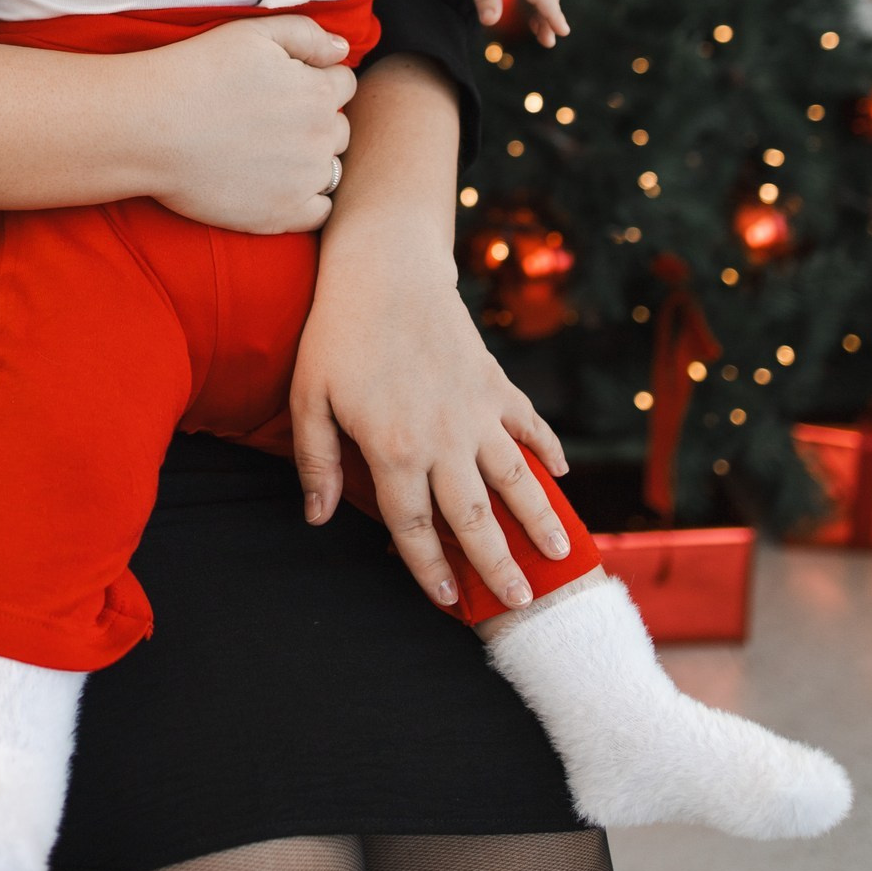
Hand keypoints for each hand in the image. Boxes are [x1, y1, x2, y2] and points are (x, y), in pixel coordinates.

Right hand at [147, 16, 357, 234]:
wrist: (150, 127)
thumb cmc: (196, 72)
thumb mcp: (254, 34)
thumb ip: (307, 35)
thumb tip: (343, 49)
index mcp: (318, 92)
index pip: (344, 84)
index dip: (317, 80)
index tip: (284, 86)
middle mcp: (320, 138)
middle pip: (340, 127)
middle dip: (317, 121)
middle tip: (272, 120)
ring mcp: (303, 180)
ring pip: (330, 168)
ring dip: (312, 160)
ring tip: (269, 152)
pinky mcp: (281, 214)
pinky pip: (320, 211)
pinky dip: (307, 200)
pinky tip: (276, 184)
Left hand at [292, 240, 570, 610]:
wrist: (386, 267)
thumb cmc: (337, 332)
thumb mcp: (308, 398)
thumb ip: (316, 462)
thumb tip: (316, 517)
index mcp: (394, 451)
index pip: (414, 527)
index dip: (431, 569)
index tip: (451, 598)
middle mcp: (443, 440)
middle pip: (475, 518)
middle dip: (499, 566)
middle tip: (523, 603)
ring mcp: (476, 411)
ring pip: (516, 480)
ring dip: (540, 520)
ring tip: (561, 554)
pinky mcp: (494, 382)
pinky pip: (529, 424)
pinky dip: (548, 449)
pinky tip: (562, 475)